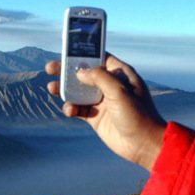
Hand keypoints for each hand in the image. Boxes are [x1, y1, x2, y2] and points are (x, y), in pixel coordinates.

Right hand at [45, 54, 166, 170]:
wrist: (143, 145)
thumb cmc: (138, 115)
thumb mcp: (119, 91)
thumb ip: (99, 77)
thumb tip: (80, 72)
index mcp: (120, 74)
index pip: (99, 57)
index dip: (84, 53)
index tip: (66, 50)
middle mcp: (110, 85)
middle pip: (84, 73)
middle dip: (67, 70)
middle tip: (50, 68)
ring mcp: (103, 101)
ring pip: (78, 91)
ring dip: (65, 89)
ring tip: (52, 88)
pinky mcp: (96, 117)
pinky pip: (78, 108)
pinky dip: (71, 108)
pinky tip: (69, 110)